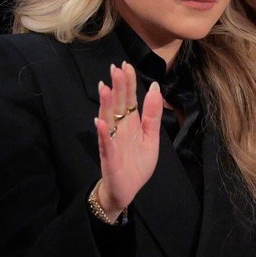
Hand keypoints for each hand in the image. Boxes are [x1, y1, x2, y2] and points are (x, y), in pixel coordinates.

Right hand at [93, 62, 163, 219]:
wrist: (127, 190)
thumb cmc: (137, 165)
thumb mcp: (151, 138)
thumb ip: (152, 115)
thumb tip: (155, 88)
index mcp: (131, 123)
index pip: (129, 99)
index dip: (128, 83)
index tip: (126, 65)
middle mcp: (119, 129)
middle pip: (118, 105)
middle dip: (117, 87)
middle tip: (115, 68)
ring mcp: (112, 142)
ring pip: (108, 119)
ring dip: (106, 104)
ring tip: (105, 88)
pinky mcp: (108, 157)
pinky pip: (105, 143)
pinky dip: (103, 133)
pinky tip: (100, 122)